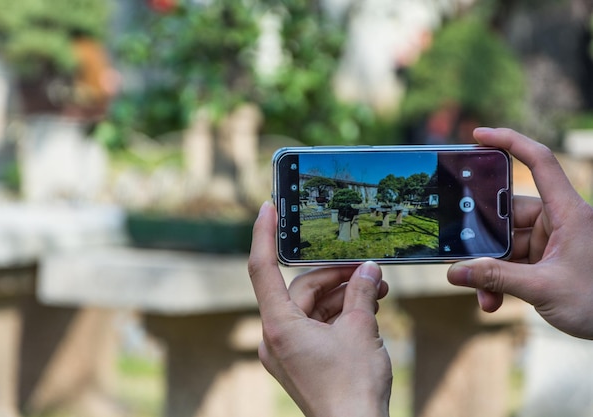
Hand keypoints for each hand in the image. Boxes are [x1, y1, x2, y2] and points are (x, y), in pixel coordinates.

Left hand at [248, 202, 391, 416]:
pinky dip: (338, 315)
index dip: (264, 234)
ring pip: (311, 308)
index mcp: (279, 326)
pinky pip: (315, 326)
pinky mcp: (300, 361)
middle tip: (367, 268)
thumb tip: (369, 270)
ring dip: (342, 296)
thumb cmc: (353, 388)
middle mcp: (275, 337)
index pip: (262, 269)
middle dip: (335, 276)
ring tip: (377, 289)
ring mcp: (286, 351)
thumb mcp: (362, 330)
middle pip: (300, 289)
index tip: (268, 208)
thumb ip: (362, 293)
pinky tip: (367, 308)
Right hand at [447, 127, 592, 338]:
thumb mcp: (543, 289)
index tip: (479, 136)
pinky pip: (513, 262)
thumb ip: (496, 279)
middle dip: (485, 242)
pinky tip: (493, 299)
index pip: (540, 162)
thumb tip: (455, 272)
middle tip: (463, 259)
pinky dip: (500, 279)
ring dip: (491, 269)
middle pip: (509, 213)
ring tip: (483, 294)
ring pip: (507, 244)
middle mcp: (559, 221)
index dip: (510, 142)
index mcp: (569, 213)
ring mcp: (552, 241)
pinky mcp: (547, 260)